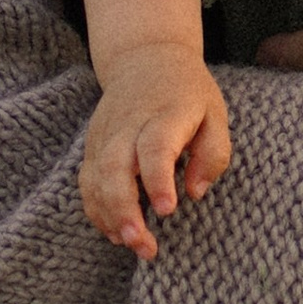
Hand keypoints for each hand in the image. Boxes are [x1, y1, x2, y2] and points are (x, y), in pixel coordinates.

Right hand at [79, 46, 231, 256]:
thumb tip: (195, 192)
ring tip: (132, 245)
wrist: (144, 59)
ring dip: (109, 216)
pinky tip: (115, 233)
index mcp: (165, 114)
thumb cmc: (187, 93)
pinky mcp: (93, 146)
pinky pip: (87, 182)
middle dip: (124, 210)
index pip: (155, 146)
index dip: (158, 179)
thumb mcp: (216, 114)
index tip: (167, 210)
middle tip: (142, 244)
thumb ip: (213, 154)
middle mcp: (129, 124)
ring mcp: (106, 135)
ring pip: (95, 178)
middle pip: (115, 167)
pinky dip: (96, 210)